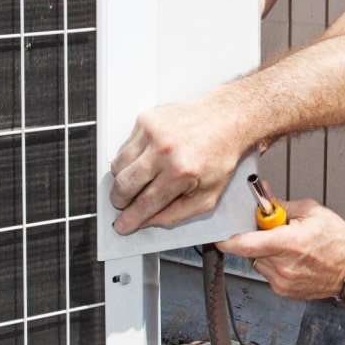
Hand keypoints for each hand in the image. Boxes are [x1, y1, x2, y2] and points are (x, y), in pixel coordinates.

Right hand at [110, 95, 246, 233]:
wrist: (226, 120)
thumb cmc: (220, 155)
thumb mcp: (207, 196)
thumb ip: (176, 214)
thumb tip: (148, 221)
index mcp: (182, 170)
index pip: (145, 203)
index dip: (130, 218)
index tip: (123, 225)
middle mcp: (165, 149)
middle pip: (124, 185)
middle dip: (120, 201)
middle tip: (124, 205)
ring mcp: (153, 131)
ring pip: (118, 166)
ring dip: (122, 180)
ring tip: (136, 183)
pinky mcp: (146, 119)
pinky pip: (124, 147)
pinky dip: (130, 159)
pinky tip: (146, 160)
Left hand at [218, 199, 344, 298]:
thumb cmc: (339, 242)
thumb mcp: (313, 212)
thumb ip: (282, 204)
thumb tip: (263, 196)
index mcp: (289, 243)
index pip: (245, 244)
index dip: (227, 239)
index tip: (220, 234)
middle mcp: (284, 266)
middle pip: (251, 250)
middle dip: (256, 238)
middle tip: (274, 230)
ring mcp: (283, 282)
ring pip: (258, 261)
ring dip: (265, 252)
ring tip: (289, 246)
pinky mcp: (285, 291)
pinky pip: (268, 273)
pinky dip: (274, 264)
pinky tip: (294, 259)